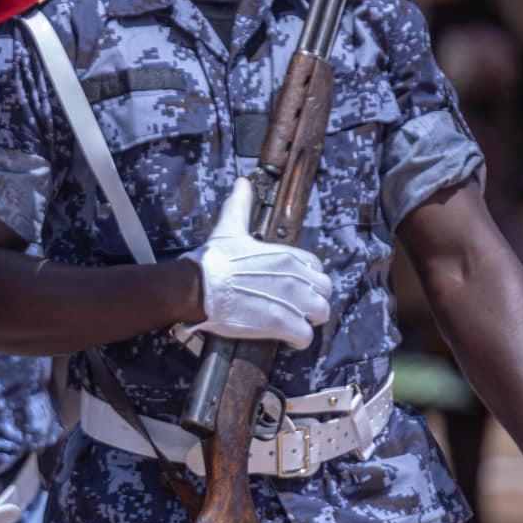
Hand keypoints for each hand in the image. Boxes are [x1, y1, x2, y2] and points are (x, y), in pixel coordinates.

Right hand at [181, 181, 331, 347]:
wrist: (198, 286)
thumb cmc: (214, 259)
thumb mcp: (228, 226)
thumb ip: (239, 204)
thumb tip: (242, 182)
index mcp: (287, 255)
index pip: (316, 267)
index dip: (307, 277)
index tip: (293, 284)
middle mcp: (296, 277)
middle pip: (324, 291)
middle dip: (312, 299)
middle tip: (294, 306)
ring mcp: (292, 302)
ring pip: (320, 314)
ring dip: (308, 320)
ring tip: (292, 323)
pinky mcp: (282, 324)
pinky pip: (305, 337)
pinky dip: (298, 340)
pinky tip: (286, 338)